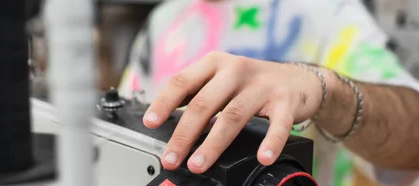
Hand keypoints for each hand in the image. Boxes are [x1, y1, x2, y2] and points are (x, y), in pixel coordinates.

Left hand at [143, 52, 324, 173]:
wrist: (299, 79)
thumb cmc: (250, 83)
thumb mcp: (220, 79)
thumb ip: (196, 95)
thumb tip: (163, 120)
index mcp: (214, 64)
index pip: (182, 81)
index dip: (164, 103)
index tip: (150, 122)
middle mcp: (235, 70)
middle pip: (203, 104)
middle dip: (184, 134)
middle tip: (171, 157)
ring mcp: (261, 85)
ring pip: (232, 116)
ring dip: (213, 144)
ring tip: (198, 163)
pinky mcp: (285, 101)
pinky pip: (277, 124)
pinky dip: (270, 142)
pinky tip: (261, 157)